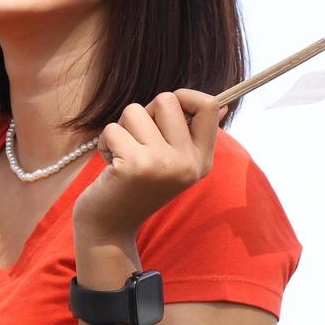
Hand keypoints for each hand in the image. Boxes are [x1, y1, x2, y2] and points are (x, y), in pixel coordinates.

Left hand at [72, 89, 227, 238]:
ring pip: (135, 111)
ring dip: (121, 129)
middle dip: (144, 113)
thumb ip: (191, 134)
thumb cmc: (137, 188)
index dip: (185, 96)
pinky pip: (112, 129)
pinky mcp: (134, 165)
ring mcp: (162, 164)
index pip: (208, 106)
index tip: (164, 111)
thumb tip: (219, 105)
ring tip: (122, 155)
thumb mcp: (172, 164)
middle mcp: (187, 163)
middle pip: (167, 100)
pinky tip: (110, 165)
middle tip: (137, 141)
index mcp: (201, 160)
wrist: (110, 228)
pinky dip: (105, 143)